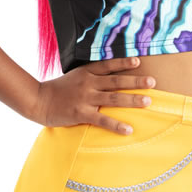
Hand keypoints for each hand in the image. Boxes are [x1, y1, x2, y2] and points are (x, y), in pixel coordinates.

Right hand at [32, 58, 156, 134]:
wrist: (38, 101)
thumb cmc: (58, 90)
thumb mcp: (74, 76)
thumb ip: (90, 76)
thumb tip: (109, 76)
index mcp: (86, 72)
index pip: (108, 65)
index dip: (123, 63)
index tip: (139, 62)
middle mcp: (88, 83)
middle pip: (116, 81)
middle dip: (135, 81)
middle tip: (153, 82)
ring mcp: (85, 98)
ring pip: (113, 99)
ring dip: (132, 100)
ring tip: (148, 101)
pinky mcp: (81, 114)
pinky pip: (102, 120)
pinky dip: (116, 125)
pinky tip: (129, 130)